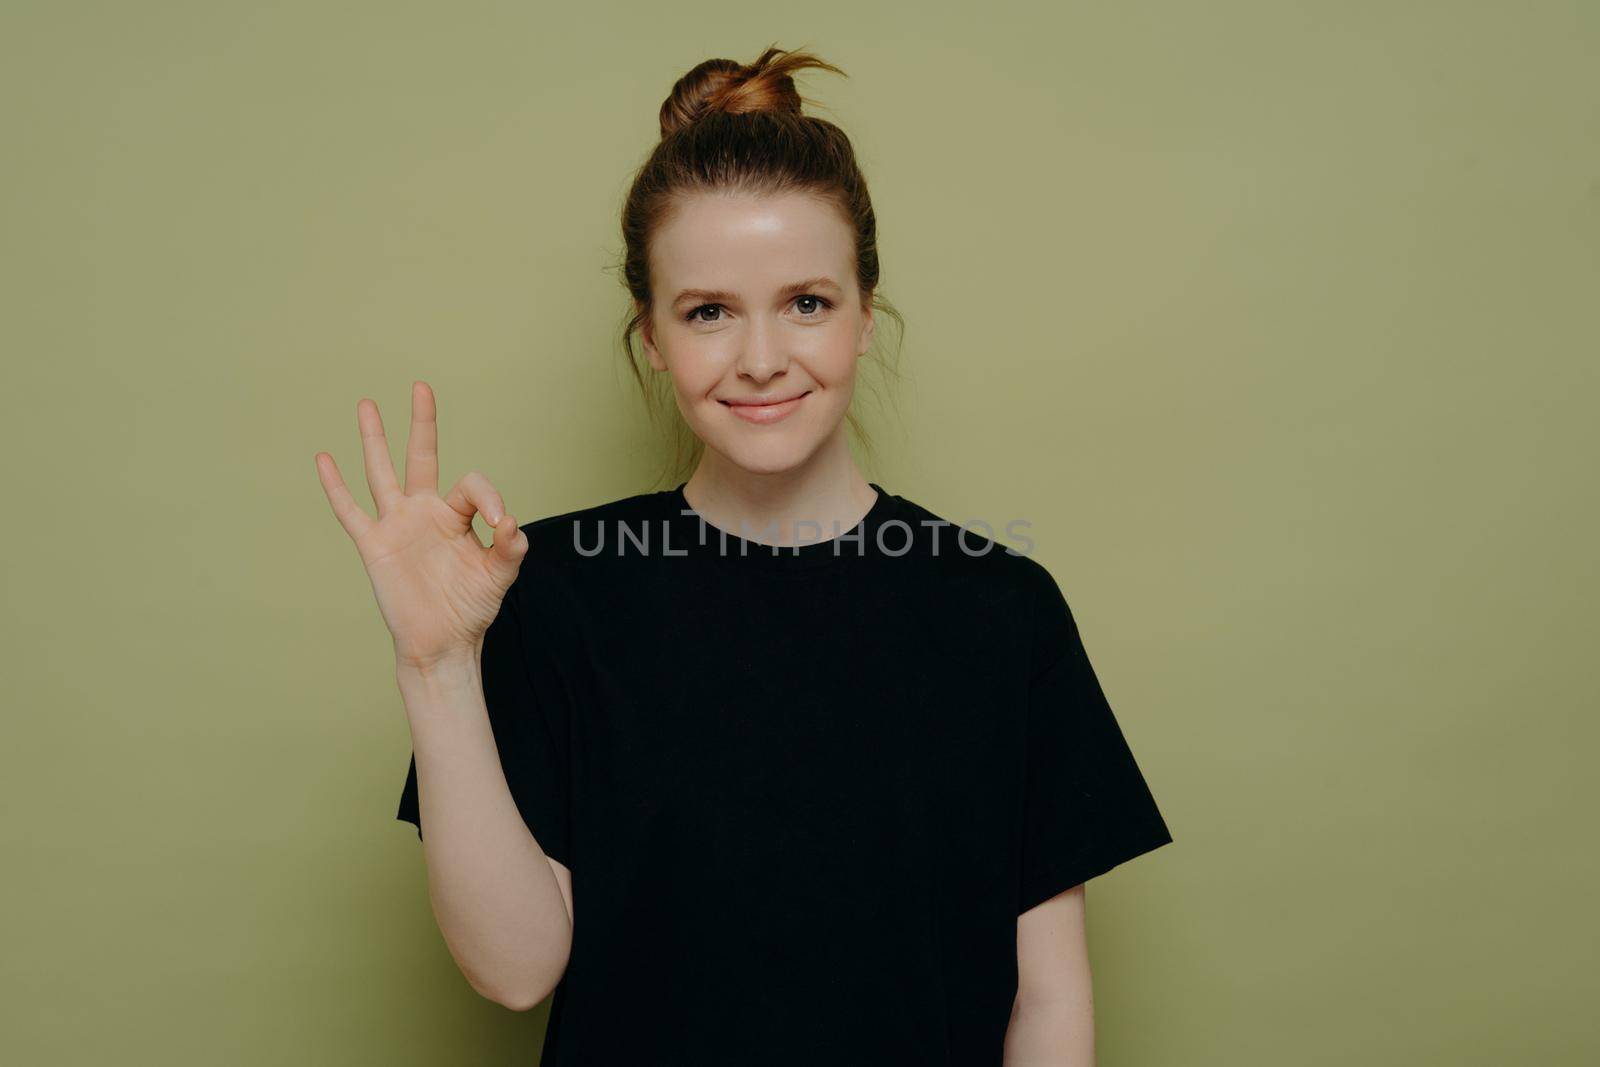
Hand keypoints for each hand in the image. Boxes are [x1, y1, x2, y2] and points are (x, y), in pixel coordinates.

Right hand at [315, 381, 527, 670]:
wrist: (442, 643)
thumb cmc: (471, 608)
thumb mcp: (498, 577)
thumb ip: (508, 549)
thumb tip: (510, 523)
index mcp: (457, 516)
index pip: (471, 485)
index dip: (489, 497)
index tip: (500, 524)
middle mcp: (426, 512)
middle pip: (422, 457)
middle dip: (423, 423)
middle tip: (422, 387)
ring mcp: (398, 525)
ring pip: (383, 473)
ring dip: (375, 439)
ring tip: (367, 404)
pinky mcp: (375, 545)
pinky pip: (351, 511)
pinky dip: (336, 487)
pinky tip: (324, 459)